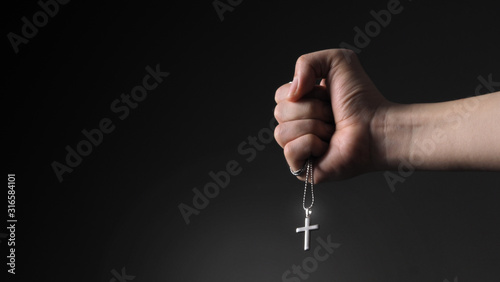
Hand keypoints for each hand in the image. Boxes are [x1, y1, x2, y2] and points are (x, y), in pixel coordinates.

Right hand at [274, 49, 388, 181]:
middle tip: (332, 115)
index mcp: (300, 104)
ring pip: (282, 132)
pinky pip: (290, 151)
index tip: (327, 96)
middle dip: (311, 110)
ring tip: (332, 131)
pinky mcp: (302, 168)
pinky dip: (310, 144)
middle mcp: (297, 125)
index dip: (304, 93)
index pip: (280, 96)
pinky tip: (327, 146)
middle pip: (280, 112)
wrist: (377, 127)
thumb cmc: (362, 99)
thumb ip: (306, 62)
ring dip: (313, 127)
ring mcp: (298, 148)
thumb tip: (291, 92)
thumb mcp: (336, 61)